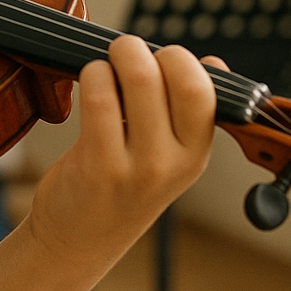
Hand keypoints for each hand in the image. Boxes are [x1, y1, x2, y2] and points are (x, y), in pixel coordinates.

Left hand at [27, 36, 217, 270]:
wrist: (78, 240)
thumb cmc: (119, 186)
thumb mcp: (167, 156)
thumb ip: (186, 113)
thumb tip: (211, 61)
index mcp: (197, 152)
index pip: (207, 89)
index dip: (180, 60)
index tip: (155, 60)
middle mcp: (175, 161)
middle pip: (178, 77)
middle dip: (146, 51)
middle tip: (123, 54)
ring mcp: (139, 166)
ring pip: (138, 80)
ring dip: (113, 59)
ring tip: (102, 69)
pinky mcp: (100, 165)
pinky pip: (100, 99)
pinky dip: (92, 77)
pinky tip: (87, 86)